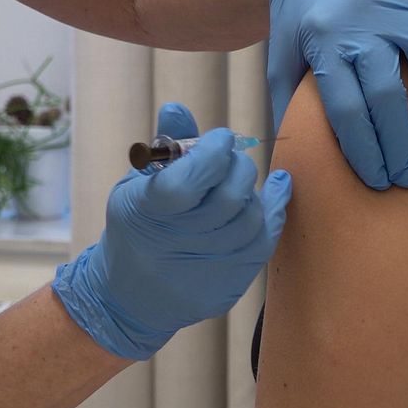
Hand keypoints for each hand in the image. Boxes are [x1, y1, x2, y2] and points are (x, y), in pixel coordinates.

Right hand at [53, 103, 292, 360]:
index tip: (221, 138)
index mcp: (146, 214)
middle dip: (236, 167)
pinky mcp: (228, 285)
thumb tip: (178, 109)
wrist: (130, 297)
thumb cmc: (135, 231)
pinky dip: (274, 211)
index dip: (211, 154)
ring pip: (249, 219)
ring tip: (238, 180)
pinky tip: (276, 189)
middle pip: (227, 200)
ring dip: (251, 190)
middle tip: (231, 158)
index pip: (185, 183)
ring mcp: (205, 269)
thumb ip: (162, 149)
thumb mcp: (135, 187)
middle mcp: (177, 245)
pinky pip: (263, 242)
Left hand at [254, 0, 407, 189]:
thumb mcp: (283, 54)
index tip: (378, 180)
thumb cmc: (302, 13)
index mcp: (324, 42)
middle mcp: (363, 23)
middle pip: (389, 96)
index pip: (348, 110)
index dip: (366, 152)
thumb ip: (288, 103)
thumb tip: (294, 154)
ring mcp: (399, 5)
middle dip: (401, 146)